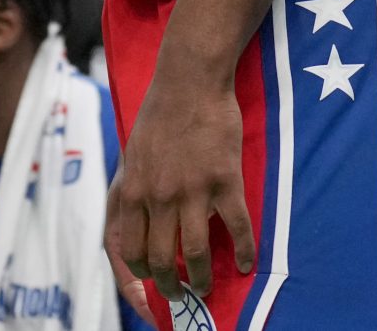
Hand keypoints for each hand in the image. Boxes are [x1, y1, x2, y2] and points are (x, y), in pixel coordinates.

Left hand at [106, 75, 254, 303]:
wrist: (189, 81)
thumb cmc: (158, 115)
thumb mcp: (132, 155)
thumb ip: (133, 191)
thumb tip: (136, 225)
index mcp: (133, 191)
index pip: (129, 251)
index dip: (139, 278)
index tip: (151, 288)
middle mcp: (158, 196)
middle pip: (161, 260)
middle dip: (171, 287)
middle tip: (182, 294)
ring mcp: (192, 190)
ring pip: (197, 252)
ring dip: (203, 277)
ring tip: (208, 286)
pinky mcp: (224, 180)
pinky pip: (236, 228)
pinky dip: (243, 252)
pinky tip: (247, 263)